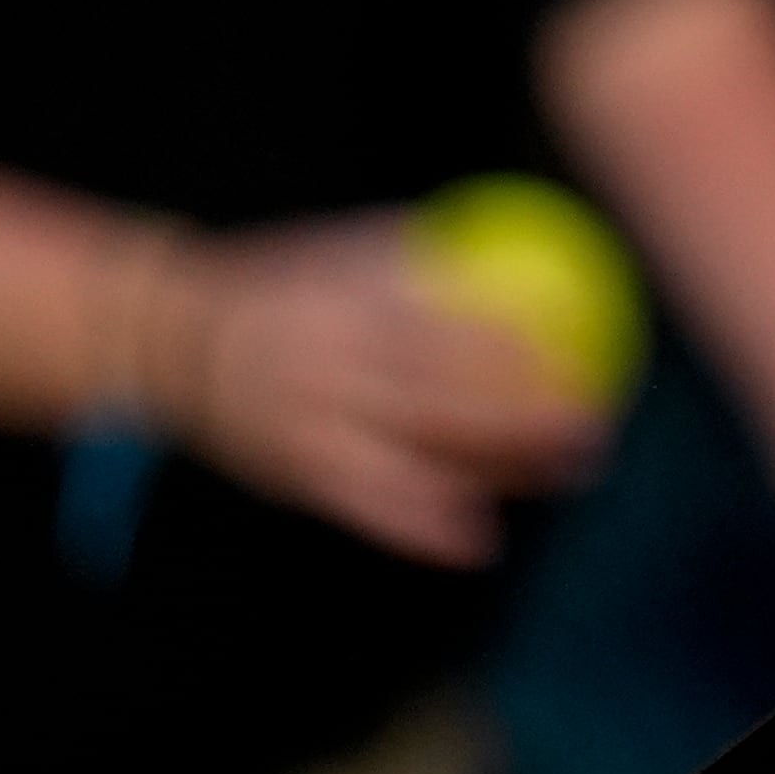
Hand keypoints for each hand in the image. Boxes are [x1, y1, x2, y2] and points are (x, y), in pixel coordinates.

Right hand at [161, 215, 608, 567]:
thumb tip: (521, 232)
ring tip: (570, 471)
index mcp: (345, 312)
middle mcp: (331, 373)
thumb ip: (422, 252)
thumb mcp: (346, 251)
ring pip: (417, 462)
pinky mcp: (298, 477)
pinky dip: (425, 528)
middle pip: (441, 405)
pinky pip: (370, 508)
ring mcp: (312, 431)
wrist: (176, 344)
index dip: (514, 351)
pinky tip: (480, 542)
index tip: (580, 354)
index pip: (442, 335)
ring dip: (498, 472)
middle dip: (524, 420)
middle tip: (598, 422)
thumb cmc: (287, 287)